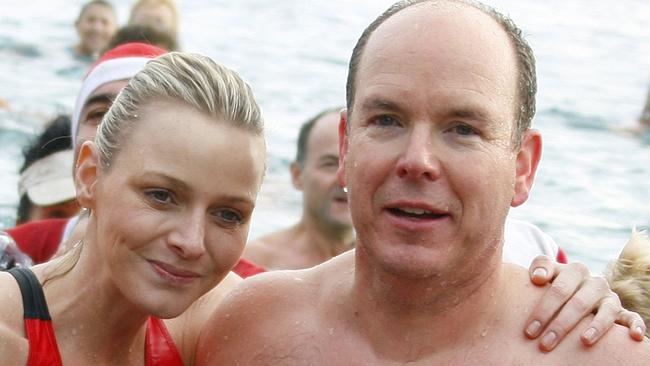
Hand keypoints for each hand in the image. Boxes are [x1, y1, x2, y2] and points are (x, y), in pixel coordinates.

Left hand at [524, 255, 645, 350]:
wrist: (576, 286)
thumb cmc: (555, 282)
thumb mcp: (547, 271)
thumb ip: (540, 266)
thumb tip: (538, 278)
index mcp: (575, 271)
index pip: (558, 290)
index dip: (543, 310)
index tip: (529, 331)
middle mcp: (595, 283)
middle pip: (578, 303)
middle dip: (560, 325)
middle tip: (545, 344)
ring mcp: (609, 297)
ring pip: (606, 312)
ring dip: (595, 327)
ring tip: (584, 341)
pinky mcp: (622, 311)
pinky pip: (631, 317)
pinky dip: (635, 325)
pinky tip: (634, 336)